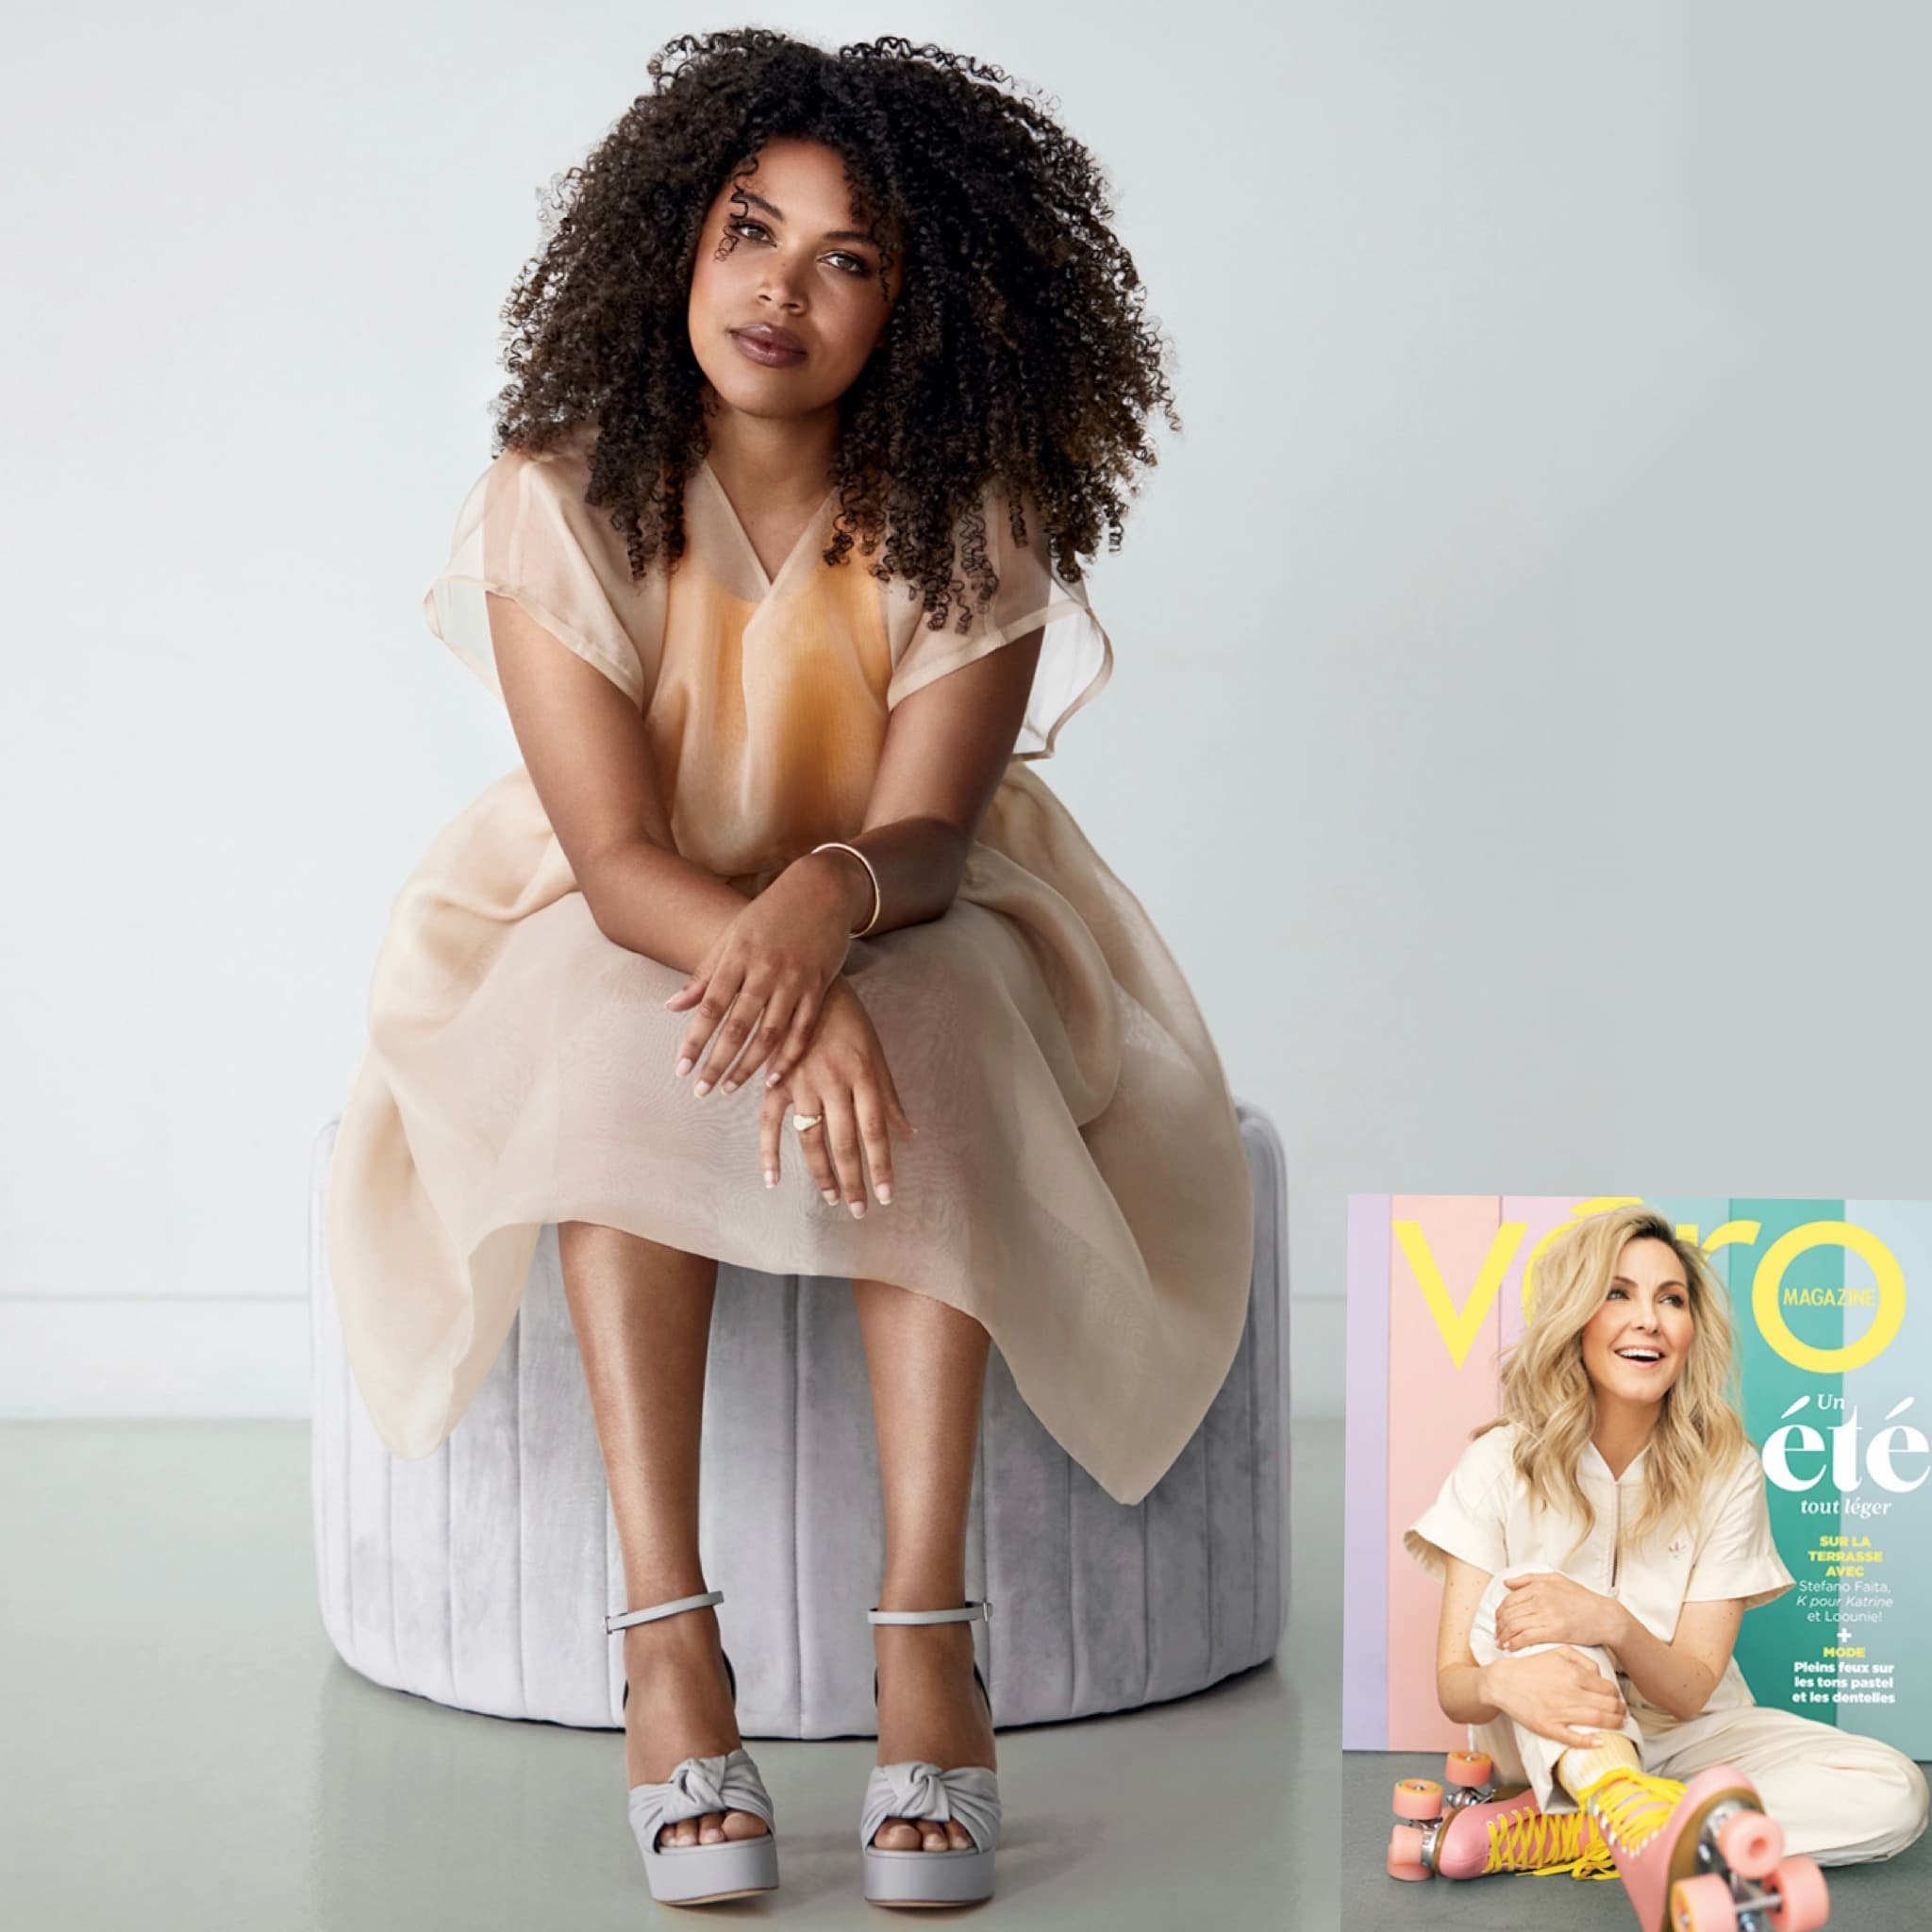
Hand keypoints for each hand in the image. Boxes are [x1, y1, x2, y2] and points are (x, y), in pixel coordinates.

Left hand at [664, 854, 859, 1094]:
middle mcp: (765, 971)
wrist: (821, 889)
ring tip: (730, 1088)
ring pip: (770, 1033)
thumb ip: (704, 975)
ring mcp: (794, 980)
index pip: (710, 1008)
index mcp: (737, 957)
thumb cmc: (770, 914)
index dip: (695, 1041)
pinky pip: (803, 1029)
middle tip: (701, 1091)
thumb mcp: (732, 938)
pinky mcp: (819, 986)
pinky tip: (774, 1078)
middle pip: (738, 1027)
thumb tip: (672, 1006)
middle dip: (717, 1062)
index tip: (680, 1069)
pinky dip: (789, 1056)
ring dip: (749, 1066)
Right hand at [760, 979, 915, 1211]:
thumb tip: (907, 1132)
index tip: (886, 1195)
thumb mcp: (875, 1050)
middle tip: (859, 1209)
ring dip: (821, 1173)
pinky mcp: (775, 1080)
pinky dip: (769, 1152)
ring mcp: (802, 1083)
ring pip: (812, 1139)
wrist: (806, 981)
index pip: (875, 1131)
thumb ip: (888, 1093)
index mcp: (864, 1075)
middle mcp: (834, 1083)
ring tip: (831, 1198)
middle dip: (854, 1180)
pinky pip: (770, 1122)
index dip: (881, 1167)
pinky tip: (773, 1179)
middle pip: (846, 1142)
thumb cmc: (848, 1017)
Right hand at [1482, 1648, 1628, 1749]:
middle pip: (1608, 1706)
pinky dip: (1590, 1742)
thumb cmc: (1530, 1666)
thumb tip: (1600, 1675)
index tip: (1618, 1699)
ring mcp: (1560, 1712)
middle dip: (1620, 1711)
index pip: (1608, 1688)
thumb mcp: (1556, 1652)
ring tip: (1619, 1724)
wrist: (1502, 1681)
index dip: (1617, 1696)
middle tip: (1622, 1713)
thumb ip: (1582, 1660)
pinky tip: (1600, 1742)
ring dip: (1614, 1724)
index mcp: (1573, 1674)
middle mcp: (1570, 1693)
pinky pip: (1574, 1739)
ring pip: (1598, 1721)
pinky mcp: (1549, 1727)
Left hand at [1495, 1572, 1628, 1653]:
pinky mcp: (1555, 1631)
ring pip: (1515, 1625)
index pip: (1508, 1600)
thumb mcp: (1556, 1579)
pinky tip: (1511, 1648)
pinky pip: (1527, 1637)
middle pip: (1509, 1613)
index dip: (1499, 1613)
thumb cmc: (1582, 1599)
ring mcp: (1548, 1615)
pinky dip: (1515, 1643)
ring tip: (1501, 1643)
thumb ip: (1529, 1579)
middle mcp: (1541, 1599)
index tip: (1497, 1622)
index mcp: (1539, 1586)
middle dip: (1498, 1626)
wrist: (1605, 1616)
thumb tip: (1507, 1582)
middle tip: (1496, 1635)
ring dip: (1504, 1636)